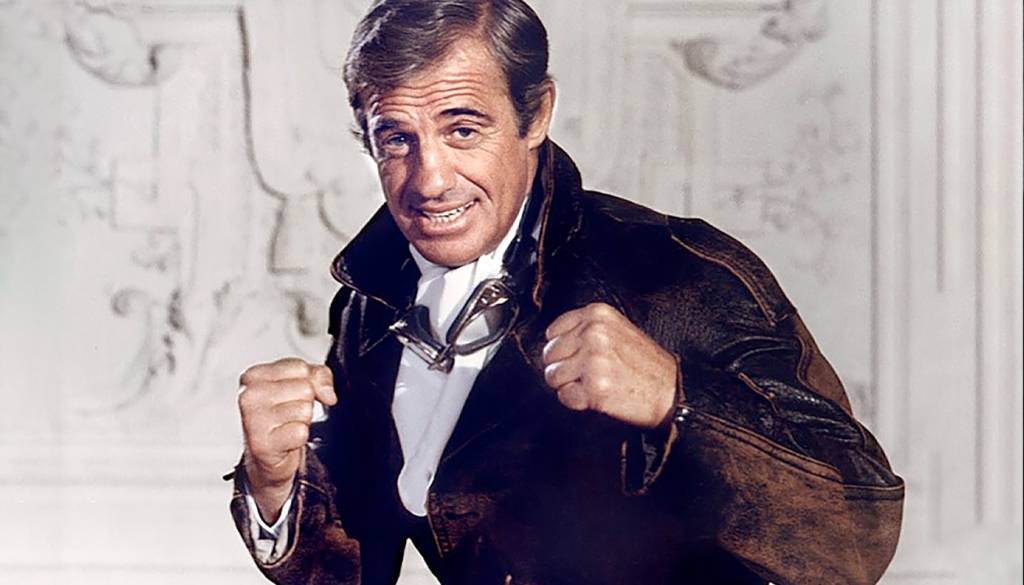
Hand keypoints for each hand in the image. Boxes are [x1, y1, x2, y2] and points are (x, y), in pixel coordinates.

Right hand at [238, 358, 337, 522]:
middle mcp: (249, 395)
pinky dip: (299, 437)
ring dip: (302, 421)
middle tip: (288, 414)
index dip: (308, 383)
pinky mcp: (262, 443)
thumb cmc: (281, 416)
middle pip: (305, 388)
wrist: (266, 456)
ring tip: (286, 426)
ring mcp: (253, 419)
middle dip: (305, 403)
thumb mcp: (299, 384)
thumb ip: (319, 376)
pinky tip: (285, 440)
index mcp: (253, 376)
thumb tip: (328, 395)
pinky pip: (300, 432)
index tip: (294, 395)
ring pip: (305, 410)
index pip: (300, 368)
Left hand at [542, 303, 677, 427]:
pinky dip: (576, 401)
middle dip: (562, 368)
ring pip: (553, 376)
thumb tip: (550, 343)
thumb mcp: (618, 329)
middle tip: (586, 375)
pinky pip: (564, 397)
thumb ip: (586, 329)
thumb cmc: (646, 364)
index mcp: (598, 314)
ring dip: (568, 385)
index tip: (577, 358)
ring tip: (593, 384)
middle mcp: (593, 334)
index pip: (553, 331)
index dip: (562, 349)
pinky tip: (596, 397)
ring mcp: (593, 360)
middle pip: (549, 354)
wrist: (673, 391)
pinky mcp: (595, 388)